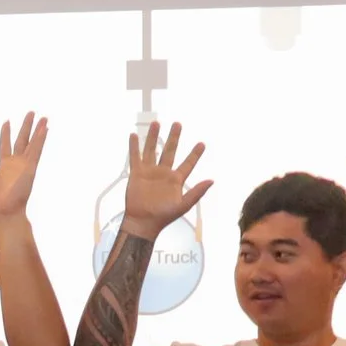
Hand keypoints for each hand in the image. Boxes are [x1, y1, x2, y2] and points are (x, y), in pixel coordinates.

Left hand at [0, 113, 49, 219]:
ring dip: (38, 129)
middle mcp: (15, 165)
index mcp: (4, 168)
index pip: (5, 146)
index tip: (7, 122)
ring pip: (32, 143)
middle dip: (26, 127)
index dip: (6, 134)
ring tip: (43, 117)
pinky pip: (36, 150)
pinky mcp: (30, 168)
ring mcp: (24, 166)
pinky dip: (41, 139)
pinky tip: (45, 128)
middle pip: (21, 141)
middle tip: (31, 113)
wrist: (2, 214)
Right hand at [120, 119, 210, 237]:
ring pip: (152, 150)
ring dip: (154, 137)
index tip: (202, 144)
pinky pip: (135, 157)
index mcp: (176, 180)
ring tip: (156, 123)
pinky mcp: (137, 174)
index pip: (188, 163)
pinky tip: (134, 135)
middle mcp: (163, 173)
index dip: (195, 154)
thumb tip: (211, 181)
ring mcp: (150, 172)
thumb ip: (197, 192)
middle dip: (174, 138)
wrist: (143, 222)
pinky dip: (134, 146)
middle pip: (170, 151)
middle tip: (178, 124)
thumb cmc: (164, 216)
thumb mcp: (184, 205)